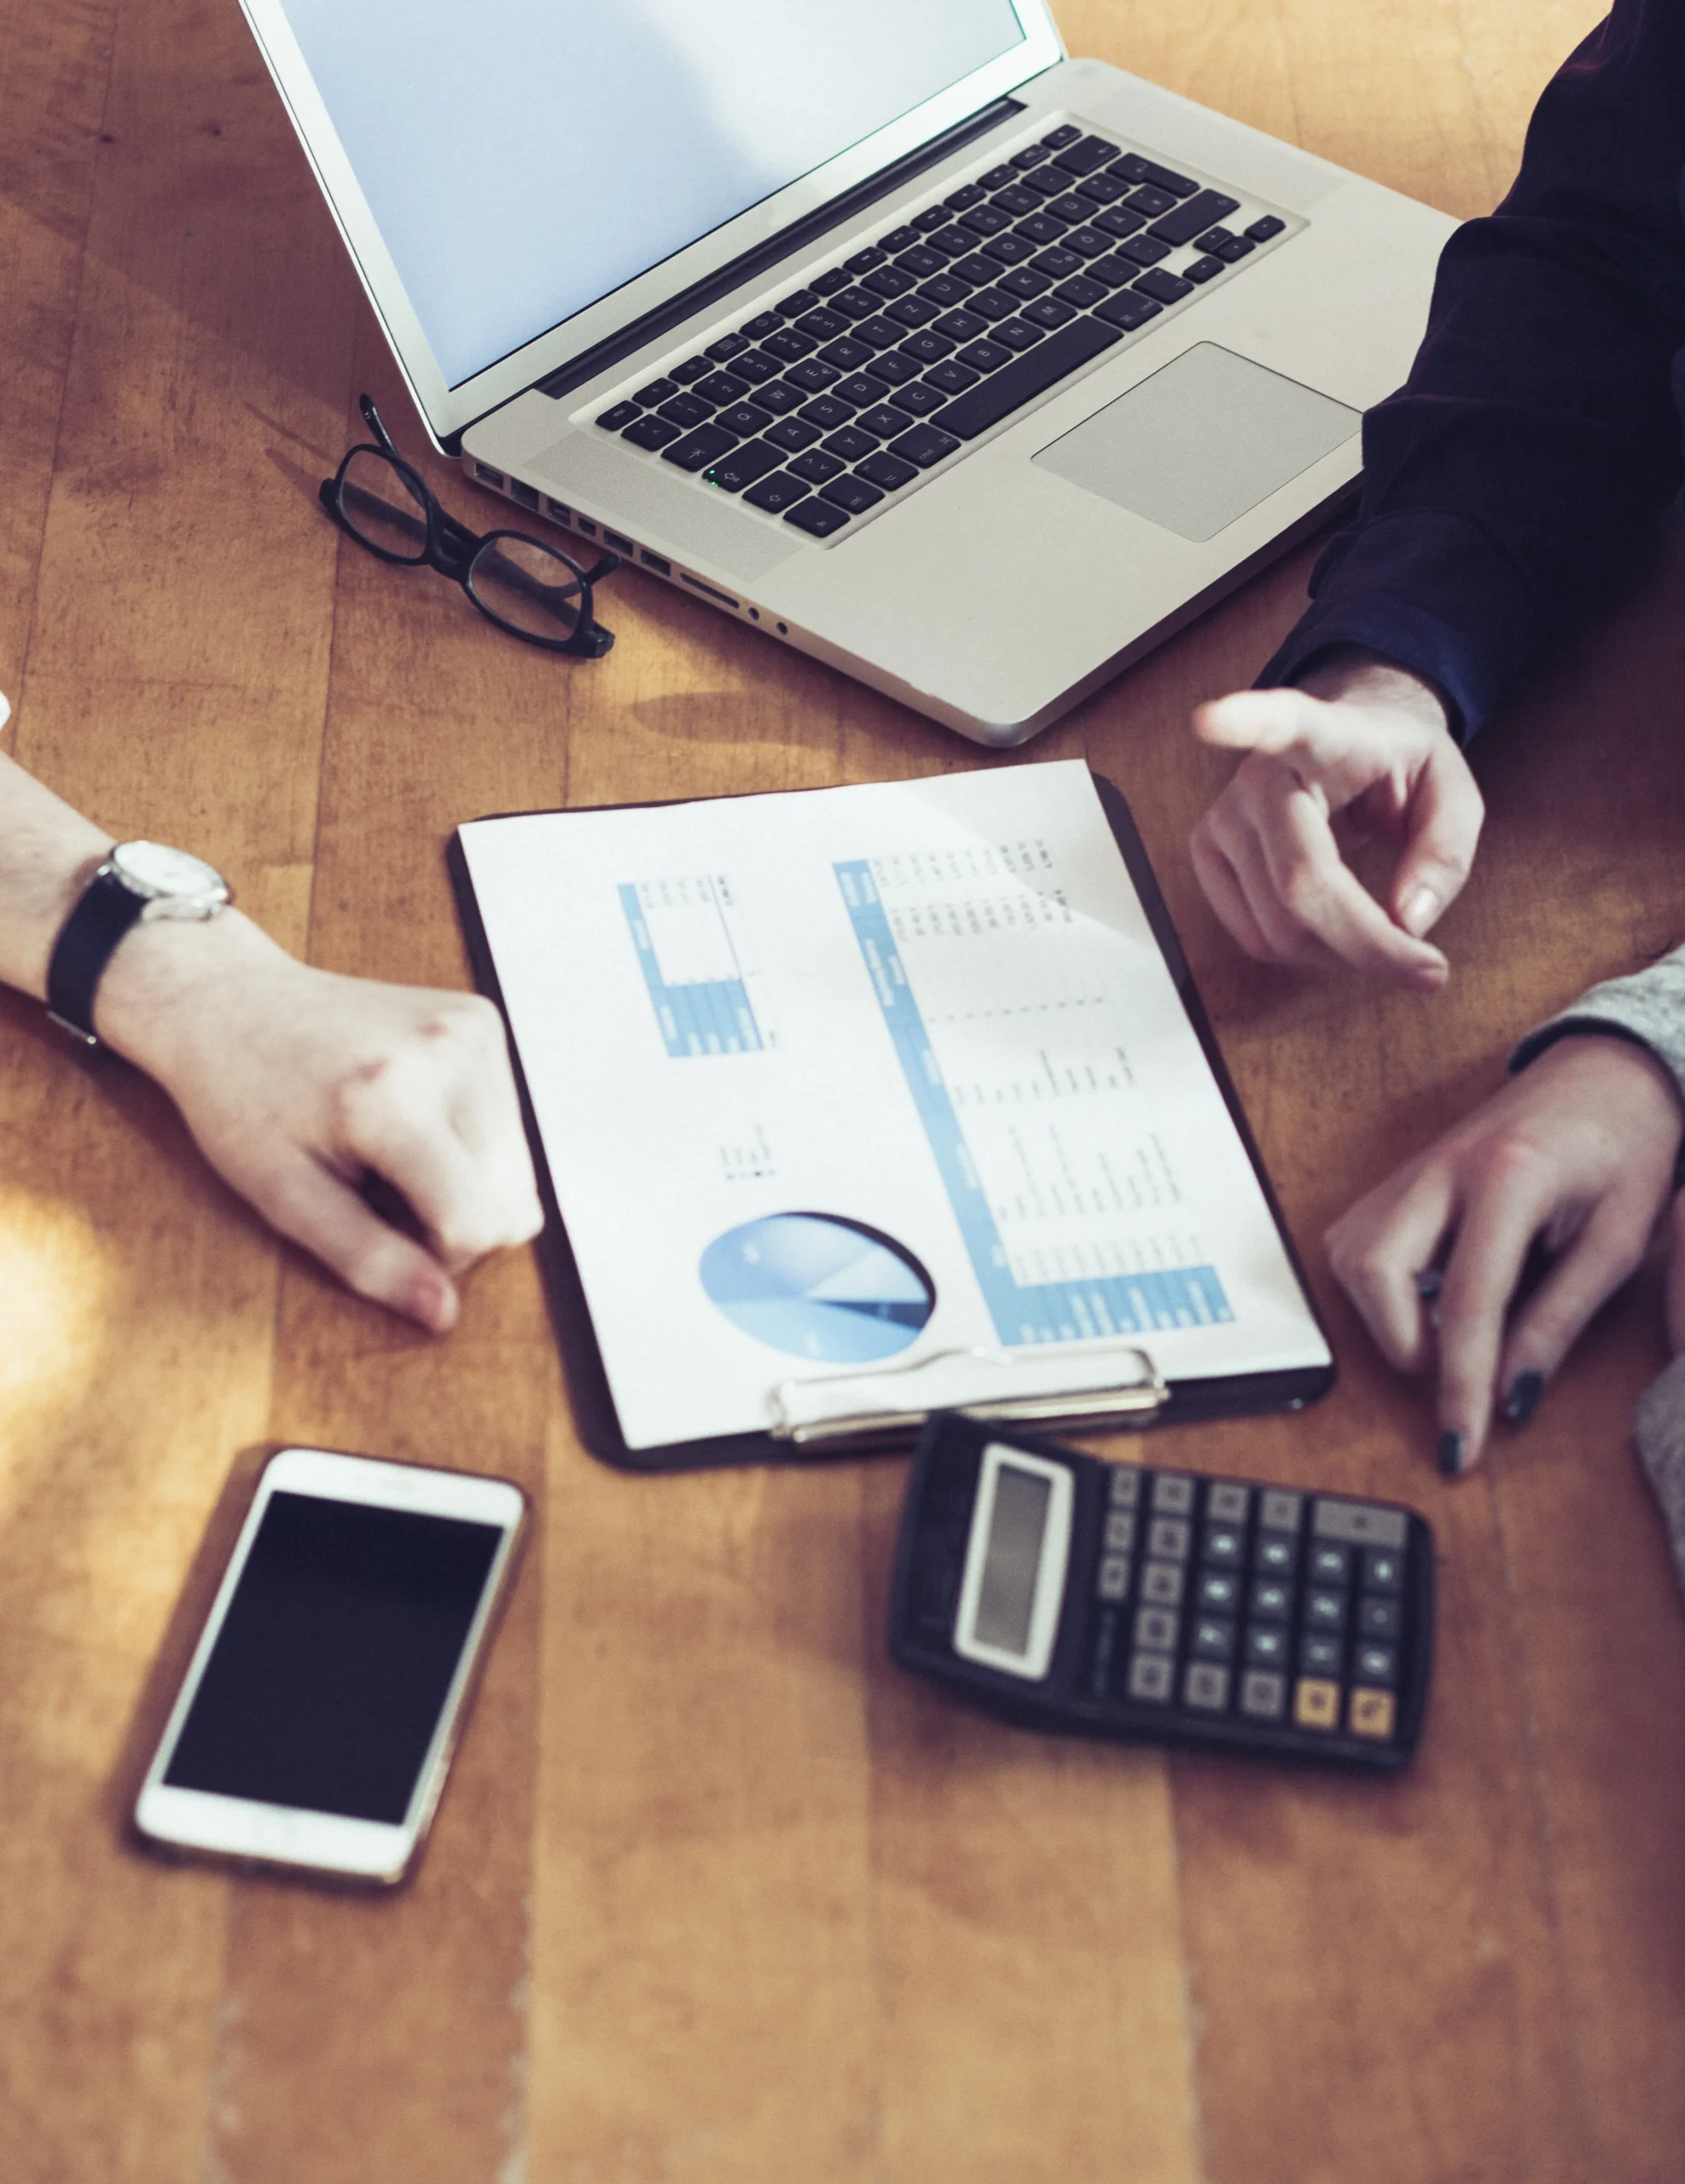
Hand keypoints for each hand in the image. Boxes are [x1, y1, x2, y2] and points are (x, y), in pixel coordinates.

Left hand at [99, 912, 542, 1331]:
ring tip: (392, 1154)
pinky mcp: (482, 1020)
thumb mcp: (284, 1196)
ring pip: (520, 1169)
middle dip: (454, 1220)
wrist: (230, 1003)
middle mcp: (448, 1053)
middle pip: (513, 1202)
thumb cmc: (243, 1101)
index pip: (479, 1223)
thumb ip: (367, 1258)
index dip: (436, 1256)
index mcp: (391, 1099)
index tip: (378, 1232)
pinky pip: (510, 1122)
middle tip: (379, 1194)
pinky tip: (409, 1120)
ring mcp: (473, 1030)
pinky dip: (467, 1140)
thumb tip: (442, 1315)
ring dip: (464, 1181)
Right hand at [1189, 650, 1483, 987]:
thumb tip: (1408, 919)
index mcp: (1323, 736)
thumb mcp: (1452, 794)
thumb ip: (1445, 852)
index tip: (1209, 718)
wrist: (1347, 753)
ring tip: (1385, 941)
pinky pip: (1255, 938)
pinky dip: (1309, 954)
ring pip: (1278, 929)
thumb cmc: (1398, 769)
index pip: (1279, 724)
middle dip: (1368, 944)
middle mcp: (1258, 776)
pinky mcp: (1206, 855)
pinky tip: (1340, 931)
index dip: (1243, 722)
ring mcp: (1221, 818)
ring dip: (1343, 956)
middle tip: (1427, 969)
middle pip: (1300, 884)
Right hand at [1325, 1035, 1684, 1471]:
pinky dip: (1382, 1287)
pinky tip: (1432, 1293)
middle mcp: (1443, 1169)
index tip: (1458, 1447)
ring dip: (1387, 1314)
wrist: (1607, 1076)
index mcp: (1510, 1178)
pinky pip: (1356, 1242)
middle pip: (1372, 1272)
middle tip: (1457, 1362)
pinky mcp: (1399, 1179)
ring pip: (1349, 1258)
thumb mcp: (1616, 1244)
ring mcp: (1412, 1169)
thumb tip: (1510, 1399)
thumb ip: (1557, 1323)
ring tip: (1448, 1326)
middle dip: (1402, 1341)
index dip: (1460, 1388)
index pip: (1468, 1305)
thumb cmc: (1627, 1148)